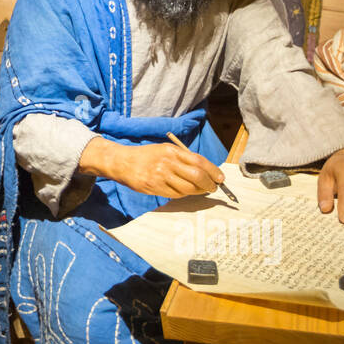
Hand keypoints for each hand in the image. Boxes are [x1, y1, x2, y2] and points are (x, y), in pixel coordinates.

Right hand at [97, 140, 224, 199]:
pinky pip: (176, 194)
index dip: (213, 171)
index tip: (220, 178)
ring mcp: (160, 176)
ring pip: (188, 188)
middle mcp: (167, 162)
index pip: (199, 161)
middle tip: (214, 187)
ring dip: (199, 191)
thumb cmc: (147, 156)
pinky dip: (184, 194)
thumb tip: (205, 170)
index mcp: (172, 150)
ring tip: (202, 190)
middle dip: (209, 184)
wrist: (122, 162)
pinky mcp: (154, 187)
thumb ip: (183, 158)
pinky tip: (185, 191)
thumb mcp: (165, 150)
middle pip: (196, 176)